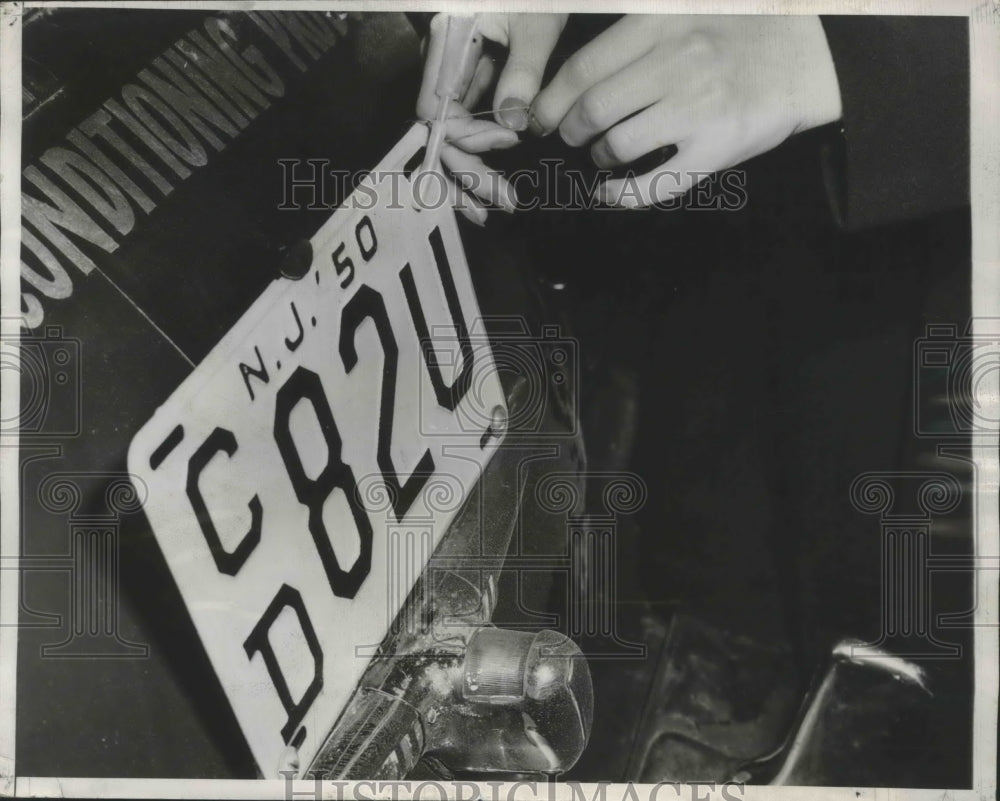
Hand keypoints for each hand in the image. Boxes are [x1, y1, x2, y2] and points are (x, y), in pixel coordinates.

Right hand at [416, 14, 559, 222]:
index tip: (503, 151)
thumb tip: (514, 126)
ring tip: (499, 199)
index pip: (436, 108)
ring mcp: (454, 63)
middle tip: (499, 202)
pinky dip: (483, 142)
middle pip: (438, 126)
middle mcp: (441, 55)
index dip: (463, 140)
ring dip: (473, 164)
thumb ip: (523, 73)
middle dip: (465, 168)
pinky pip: (469, 113)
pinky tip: (497, 171)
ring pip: (452, 125)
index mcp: (446, 40)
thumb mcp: (537, 24)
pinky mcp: (472, 67)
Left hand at [528, 15, 842, 206]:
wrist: (808, 56)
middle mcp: (676, 63)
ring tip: (603, 154)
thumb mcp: (683, 10)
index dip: (551, 100)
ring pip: (617, 145)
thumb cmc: (738, 32)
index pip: (583, 69)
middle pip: (593, 109)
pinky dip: (621, 195)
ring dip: (598, 156)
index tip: (540, 115)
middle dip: (569, 130)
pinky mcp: (717, 147)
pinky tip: (609, 193)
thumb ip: (634, 30)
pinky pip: (654, 184)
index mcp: (661, 23)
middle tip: (570, 135)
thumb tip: (574, 76)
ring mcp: (697, 108)